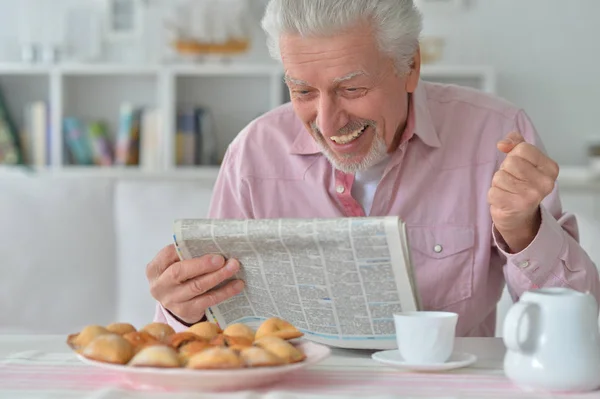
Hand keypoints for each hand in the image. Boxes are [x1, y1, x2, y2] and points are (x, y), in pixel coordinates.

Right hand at [146, 244, 244, 323]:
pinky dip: (225, 291)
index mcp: (154, 269)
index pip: (167, 254)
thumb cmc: (180, 276)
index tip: (204, 244)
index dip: (184, 248)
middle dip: (202, 264)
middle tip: (221, 259)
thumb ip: (187, 254)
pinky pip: (208, 300)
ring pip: (197, 286)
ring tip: (234, 267)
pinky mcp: (186, 311)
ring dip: (218, 276)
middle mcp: (159, 286)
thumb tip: (214, 243)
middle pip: (179, 272)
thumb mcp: (176, 264)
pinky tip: (237, 284)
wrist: (178, 303)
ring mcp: (172, 301)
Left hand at [488, 131, 558, 252]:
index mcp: (550, 168)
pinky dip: (493, 195)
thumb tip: (503, 143)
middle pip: (511, 162)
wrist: (519, 217)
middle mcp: (545, 182)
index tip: (519, 168)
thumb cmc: (520, 185)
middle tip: (513, 182)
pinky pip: (493, 191)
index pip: (523, 148)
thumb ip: (516, 144)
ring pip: (500, 176)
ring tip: (508, 192)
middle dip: (505, 171)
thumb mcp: (523, 161)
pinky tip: (504, 201)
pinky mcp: (517, 206)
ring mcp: (532, 195)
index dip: (514, 155)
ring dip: (498, 184)